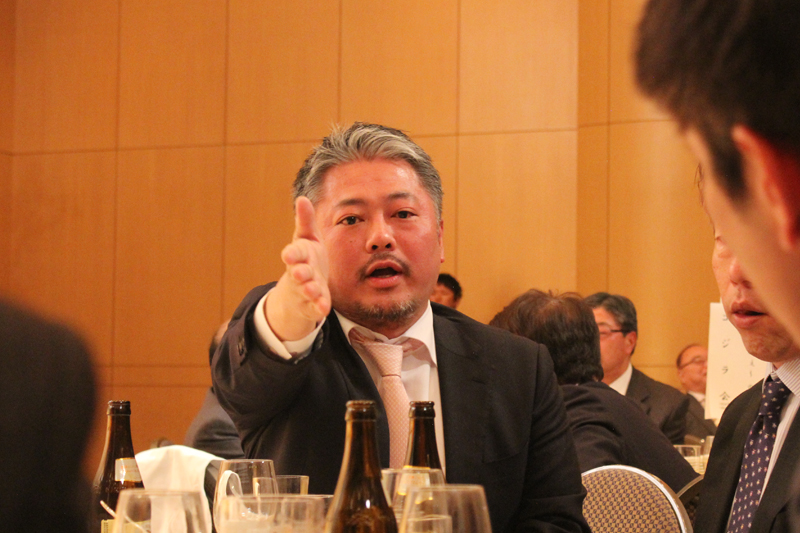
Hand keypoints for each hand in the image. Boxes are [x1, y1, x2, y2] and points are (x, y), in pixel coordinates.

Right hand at [266, 197, 330, 340]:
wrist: (299, 291)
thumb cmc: (306, 259)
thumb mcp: (306, 239)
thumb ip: (305, 222)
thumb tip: (302, 198)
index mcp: (298, 256)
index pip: (293, 253)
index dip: (292, 254)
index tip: (289, 255)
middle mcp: (299, 273)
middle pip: (298, 273)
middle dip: (299, 272)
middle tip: (301, 272)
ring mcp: (304, 290)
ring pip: (305, 291)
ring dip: (309, 290)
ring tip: (313, 289)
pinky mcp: (311, 304)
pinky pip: (314, 307)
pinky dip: (318, 307)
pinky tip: (323, 308)